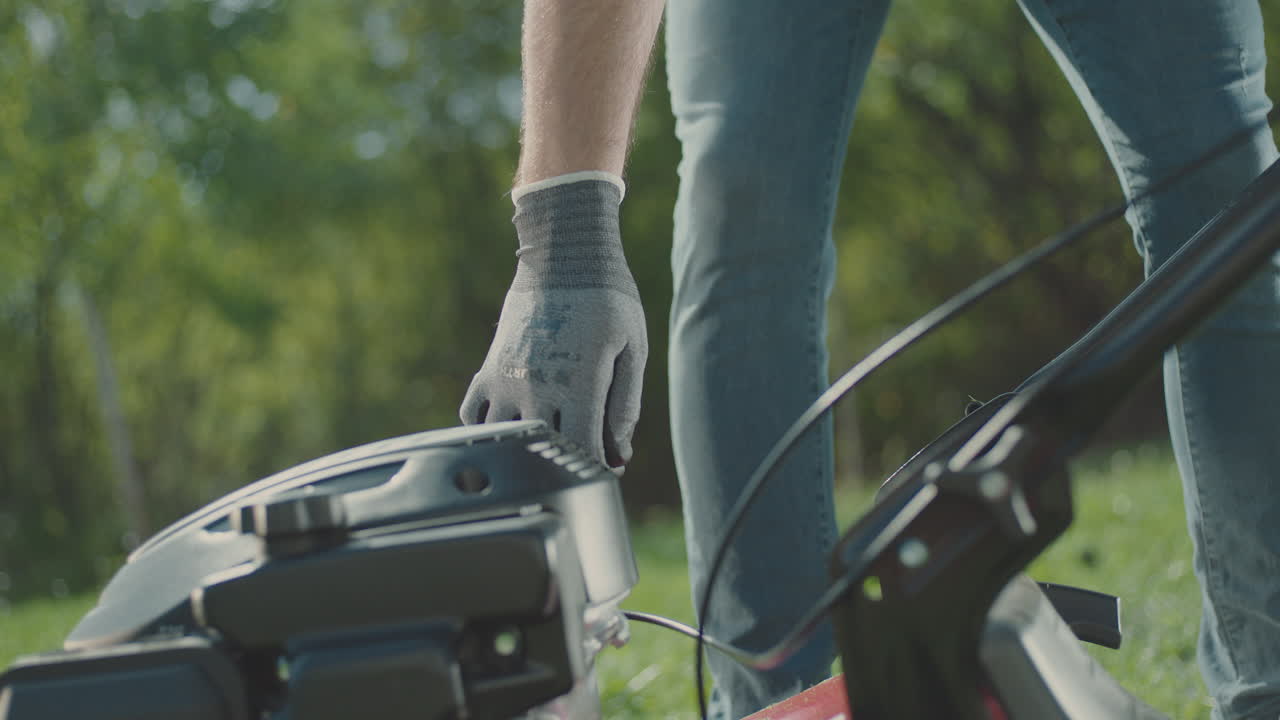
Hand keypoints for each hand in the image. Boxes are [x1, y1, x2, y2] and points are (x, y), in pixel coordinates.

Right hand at [461, 177, 646, 467]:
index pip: (582, 451)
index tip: (604, 467)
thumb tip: (620, 454)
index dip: (595, 467)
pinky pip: (474, 417)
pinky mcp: (487, 369)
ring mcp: (505, 380)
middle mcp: (537, 388)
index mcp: (579, 385)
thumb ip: (625, 405)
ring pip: (505, 441)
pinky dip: (491, 429)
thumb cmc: (608, 299)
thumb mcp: (631, 349)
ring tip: (549, 438)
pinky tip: (516, 422)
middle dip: (565, 461)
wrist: (564, 253)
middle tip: (582, 453)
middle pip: (544, 453)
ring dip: (526, 448)